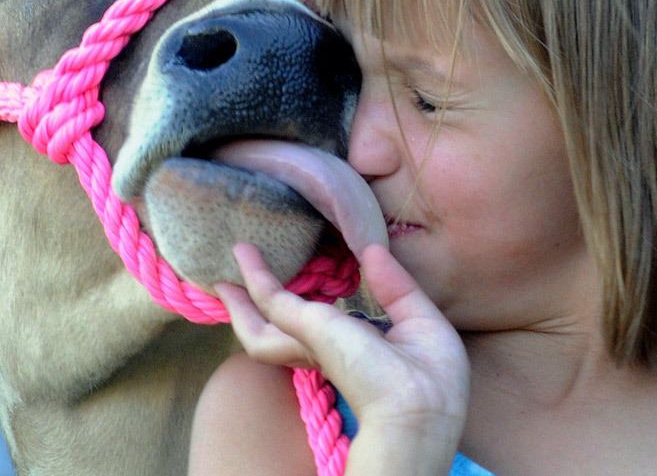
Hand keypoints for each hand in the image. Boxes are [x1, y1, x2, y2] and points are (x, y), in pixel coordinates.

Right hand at [215, 242, 469, 435]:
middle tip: (234, 284)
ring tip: (226, 270)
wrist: (418, 406)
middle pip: (277, 332)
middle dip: (254, 310)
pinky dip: (255, 276)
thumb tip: (372, 250)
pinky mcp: (305, 328)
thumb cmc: (430, 377)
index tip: (300, 286)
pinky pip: (270, 299)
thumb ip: (395, 285)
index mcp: (353, 353)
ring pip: (258, 325)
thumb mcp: (420, 320)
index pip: (320, 334)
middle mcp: (325, 351)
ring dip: (242, 296)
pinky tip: (244, 253)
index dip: (306, 313)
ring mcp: (309, 342)